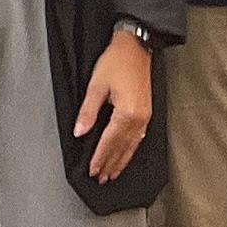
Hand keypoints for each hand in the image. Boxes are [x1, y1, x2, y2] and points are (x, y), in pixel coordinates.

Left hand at [76, 30, 154, 182]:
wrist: (136, 47)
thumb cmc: (115, 62)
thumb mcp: (96, 85)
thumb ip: (88, 112)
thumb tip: (80, 132)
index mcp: (126, 114)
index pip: (109, 142)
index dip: (100, 157)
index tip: (92, 170)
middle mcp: (139, 119)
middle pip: (122, 148)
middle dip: (110, 164)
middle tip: (101, 178)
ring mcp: (145, 117)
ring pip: (132, 145)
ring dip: (122, 161)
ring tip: (112, 173)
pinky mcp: (147, 113)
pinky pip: (138, 138)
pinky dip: (131, 150)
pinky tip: (127, 154)